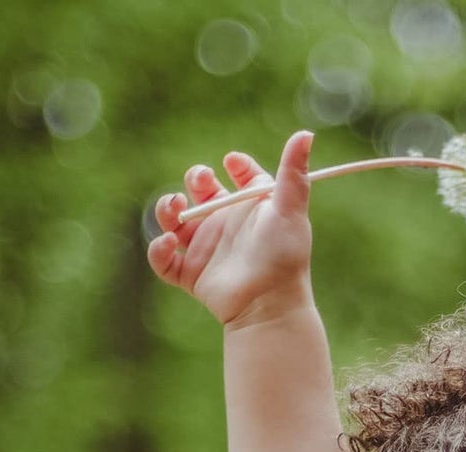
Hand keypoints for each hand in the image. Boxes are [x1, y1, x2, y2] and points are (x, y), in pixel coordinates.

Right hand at [147, 130, 316, 327]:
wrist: (270, 304)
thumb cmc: (284, 257)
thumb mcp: (289, 210)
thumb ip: (293, 173)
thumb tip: (306, 133)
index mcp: (250, 209)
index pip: (241, 178)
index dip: (236, 165)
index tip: (231, 163)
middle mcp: (227, 226)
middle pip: (201, 192)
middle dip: (195, 180)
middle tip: (201, 183)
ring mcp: (207, 250)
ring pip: (174, 221)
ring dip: (167, 209)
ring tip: (177, 209)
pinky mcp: (191, 275)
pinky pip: (163, 260)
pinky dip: (158, 250)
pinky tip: (171, 243)